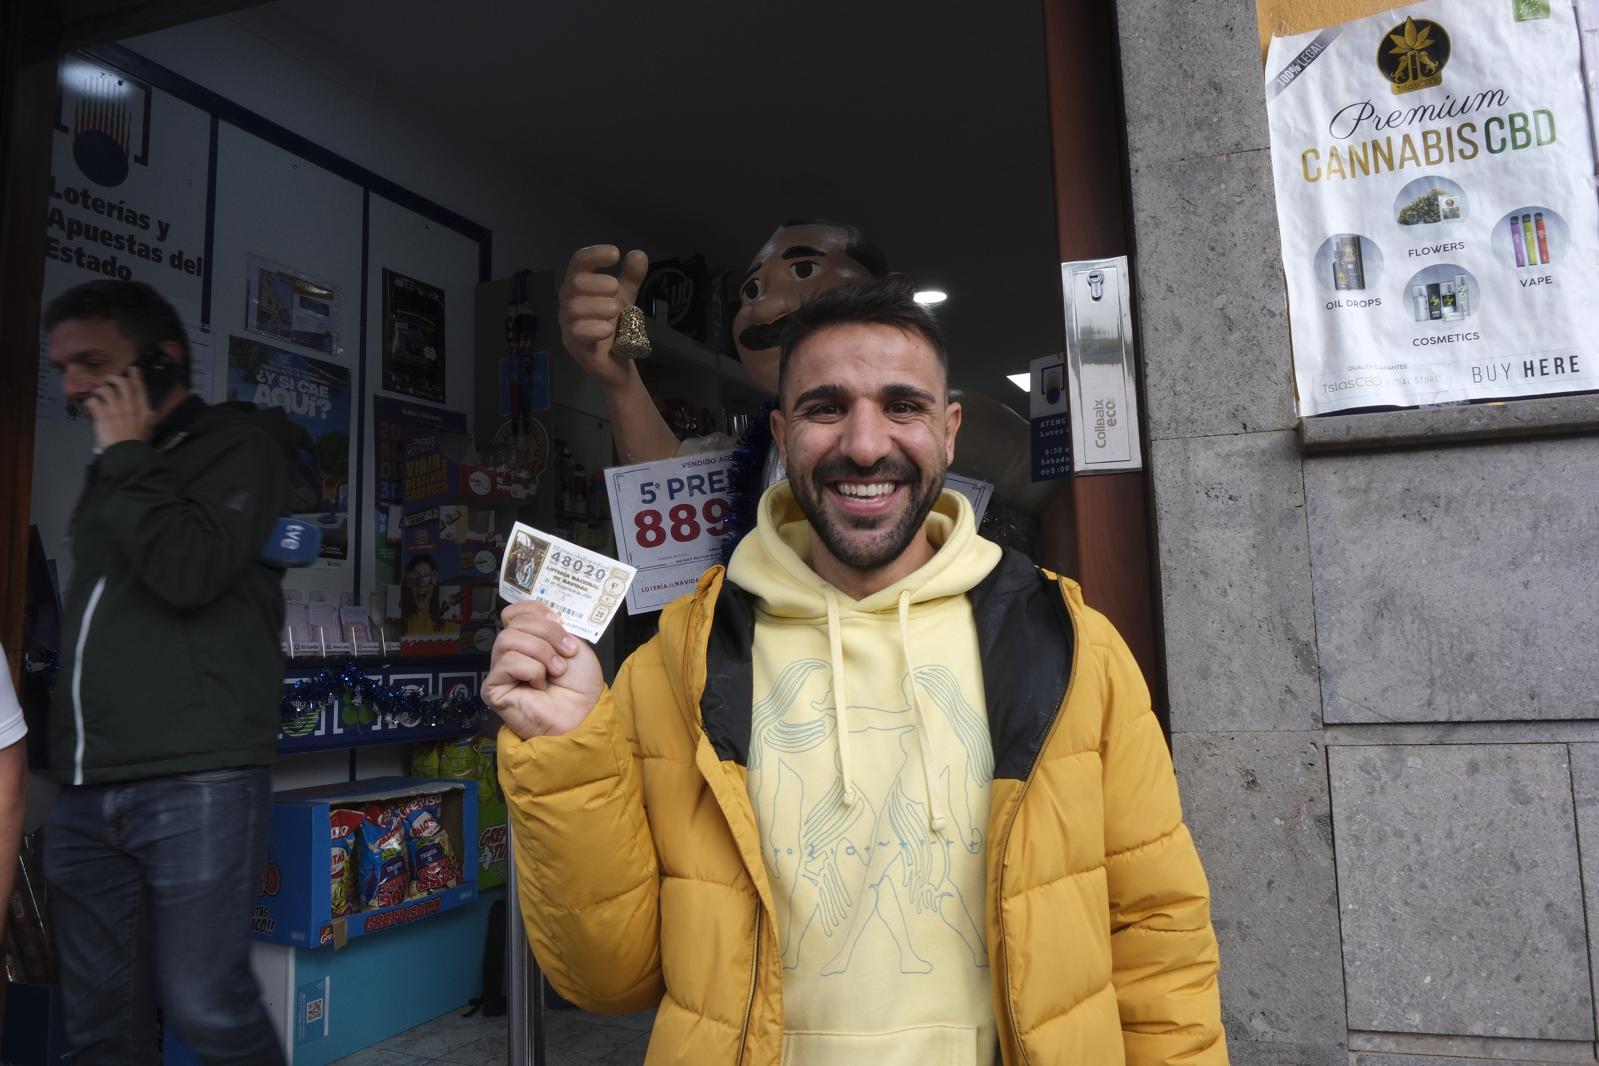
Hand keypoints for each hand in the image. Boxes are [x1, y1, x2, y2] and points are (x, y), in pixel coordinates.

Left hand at [83, 368, 154, 448]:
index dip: (135, 376)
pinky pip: (93, 401)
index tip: (132, 369)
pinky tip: (90, 405)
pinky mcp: (102, 415)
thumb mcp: (150, 426)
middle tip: (108, 379)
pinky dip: (90, 402)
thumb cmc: (139, 441)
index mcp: (143, 408)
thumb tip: (147, 409)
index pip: (139, 387)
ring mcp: (115, 409)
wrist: (128, 452)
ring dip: (100, 390)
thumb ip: (147, 415)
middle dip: (114, 378)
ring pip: (105, 390)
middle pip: (122, 383)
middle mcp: (130, 405)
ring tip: (98, 394)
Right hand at [481, 602, 604, 739]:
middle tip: (567, 652)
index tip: (559, 621)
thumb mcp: (574, 643)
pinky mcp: (493, 688)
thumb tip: (542, 615)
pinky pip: (507, 663)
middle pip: (514, 623)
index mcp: (528, 640)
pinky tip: (539, 685)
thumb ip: (553, 626)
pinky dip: (531, 670)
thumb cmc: (580, 685)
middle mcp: (510, 653)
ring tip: (556, 670)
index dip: (535, 611)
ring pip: (508, 639)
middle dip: (547, 633)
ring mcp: (500, 670)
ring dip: (541, 652)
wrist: (583, 714)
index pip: (515, 612)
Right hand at [557, 245, 649, 390]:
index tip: (616, 254)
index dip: (595, 254)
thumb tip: (638, 254)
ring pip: (574, 307)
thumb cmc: (616, 325)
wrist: (617, 361)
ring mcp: (568, 323)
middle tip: (617, 290)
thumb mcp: (626, 298)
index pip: (578, 261)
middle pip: (576, 282)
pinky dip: (594, 329)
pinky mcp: (572, 343)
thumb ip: (631, 278)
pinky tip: (608, 329)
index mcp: (580, 285)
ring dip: (600, 306)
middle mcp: (569, 301)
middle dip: (599, 283)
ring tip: (615, 312)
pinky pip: (576, 332)